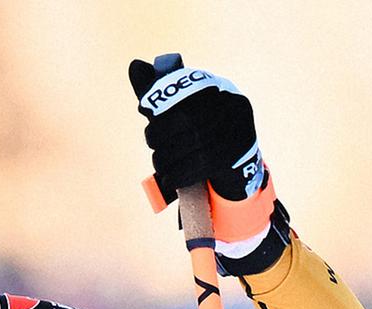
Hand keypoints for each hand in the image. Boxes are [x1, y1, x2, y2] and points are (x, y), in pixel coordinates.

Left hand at [130, 54, 280, 258]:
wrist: (237, 169)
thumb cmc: (203, 134)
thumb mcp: (185, 110)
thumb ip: (161, 90)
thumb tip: (134, 65)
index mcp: (222, 89)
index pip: (188, 88)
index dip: (162, 99)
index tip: (143, 109)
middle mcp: (233, 107)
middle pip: (189, 118)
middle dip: (161, 132)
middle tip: (151, 143)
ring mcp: (237, 133)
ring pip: (192, 145)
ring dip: (167, 157)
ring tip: (159, 163)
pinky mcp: (234, 159)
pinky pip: (199, 166)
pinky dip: (178, 174)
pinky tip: (169, 178)